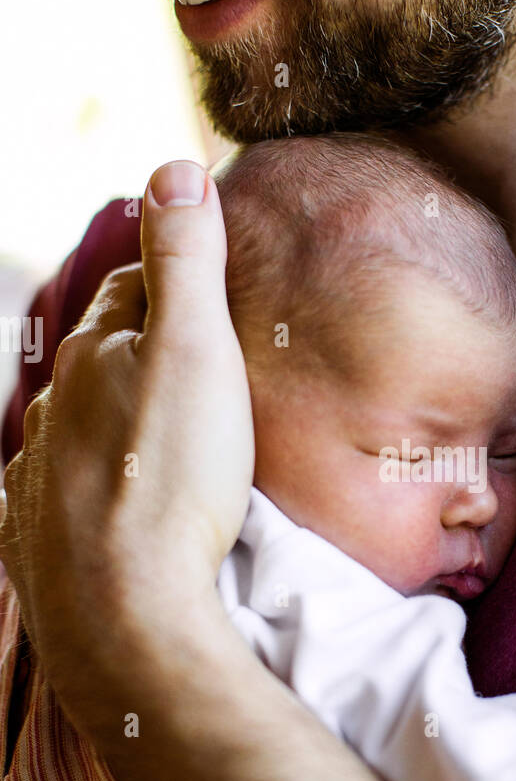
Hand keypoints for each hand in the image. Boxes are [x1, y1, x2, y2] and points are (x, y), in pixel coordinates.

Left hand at [0, 162, 253, 721]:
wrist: (124, 614)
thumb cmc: (172, 479)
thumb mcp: (196, 352)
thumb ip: (186, 261)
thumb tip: (174, 166)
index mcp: (94, 354)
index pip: (136, 293)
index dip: (176, 284)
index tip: (211, 290)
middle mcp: (53, 408)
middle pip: (105, 360)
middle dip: (145, 353)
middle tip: (201, 368)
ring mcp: (40, 477)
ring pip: (81, 429)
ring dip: (118, 423)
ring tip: (166, 442)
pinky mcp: (39, 539)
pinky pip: (64, 495)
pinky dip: (93, 486)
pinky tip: (115, 502)